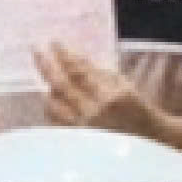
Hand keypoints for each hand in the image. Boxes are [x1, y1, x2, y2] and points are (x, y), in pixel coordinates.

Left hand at [36, 45, 160, 137]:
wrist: (145, 137)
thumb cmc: (135, 107)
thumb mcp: (123, 85)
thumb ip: (99, 72)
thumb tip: (72, 57)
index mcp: (110, 96)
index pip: (81, 72)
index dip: (65, 56)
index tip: (54, 43)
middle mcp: (96, 112)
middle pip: (62, 85)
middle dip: (48, 65)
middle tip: (36, 50)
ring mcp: (85, 127)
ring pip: (55, 105)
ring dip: (48, 88)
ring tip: (47, 75)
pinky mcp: (79, 139)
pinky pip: (57, 121)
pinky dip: (51, 108)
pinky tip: (50, 98)